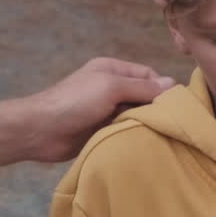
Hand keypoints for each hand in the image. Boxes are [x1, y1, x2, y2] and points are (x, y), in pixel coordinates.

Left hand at [0, 57, 175, 167]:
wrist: (40, 130)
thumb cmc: (75, 102)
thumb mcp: (111, 88)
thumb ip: (141, 87)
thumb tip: (173, 83)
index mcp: (112, 70)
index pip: (148, 75)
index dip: (162, 89)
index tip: (175, 107)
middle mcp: (110, 88)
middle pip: (143, 96)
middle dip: (154, 108)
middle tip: (172, 126)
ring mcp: (105, 110)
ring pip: (134, 115)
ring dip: (143, 125)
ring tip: (162, 139)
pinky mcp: (100, 130)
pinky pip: (123, 131)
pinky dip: (132, 136)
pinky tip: (144, 146)